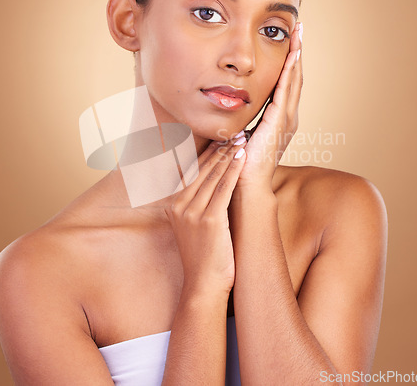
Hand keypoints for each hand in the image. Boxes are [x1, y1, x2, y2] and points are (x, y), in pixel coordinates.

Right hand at [165, 138, 246, 295]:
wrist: (202, 285)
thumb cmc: (202, 257)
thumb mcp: (191, 228)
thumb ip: (195, 206)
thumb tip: (209, 188)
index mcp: (174, 205)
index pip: (192, 171)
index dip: (208, 153)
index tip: (219, 138)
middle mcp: (180, 205)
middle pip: (202, 169)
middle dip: (219, 148)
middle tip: (233, 131)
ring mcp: (193, 212)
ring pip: (213, 175)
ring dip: (228, 154)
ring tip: (240, 138)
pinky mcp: (209, 220)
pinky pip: (224, 188)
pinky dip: (233, 170)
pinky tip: (242, 157)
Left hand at [239, 22, 302, 187]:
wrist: (246, 185)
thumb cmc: (240, 163)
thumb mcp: (239, 135)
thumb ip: (239, 122)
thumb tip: (225, 111)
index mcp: (278, 119)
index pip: (285, 83)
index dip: (288, 62)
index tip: (289, 41)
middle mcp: (286, 116)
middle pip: (294, 77)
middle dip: (296, 52)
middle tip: (299, 29)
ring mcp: (285, 119)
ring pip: (294, 80)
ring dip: (296, 56)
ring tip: (299, 34)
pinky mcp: (279, 122)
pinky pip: (286, 91)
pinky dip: (290, 72)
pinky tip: (293, 55)